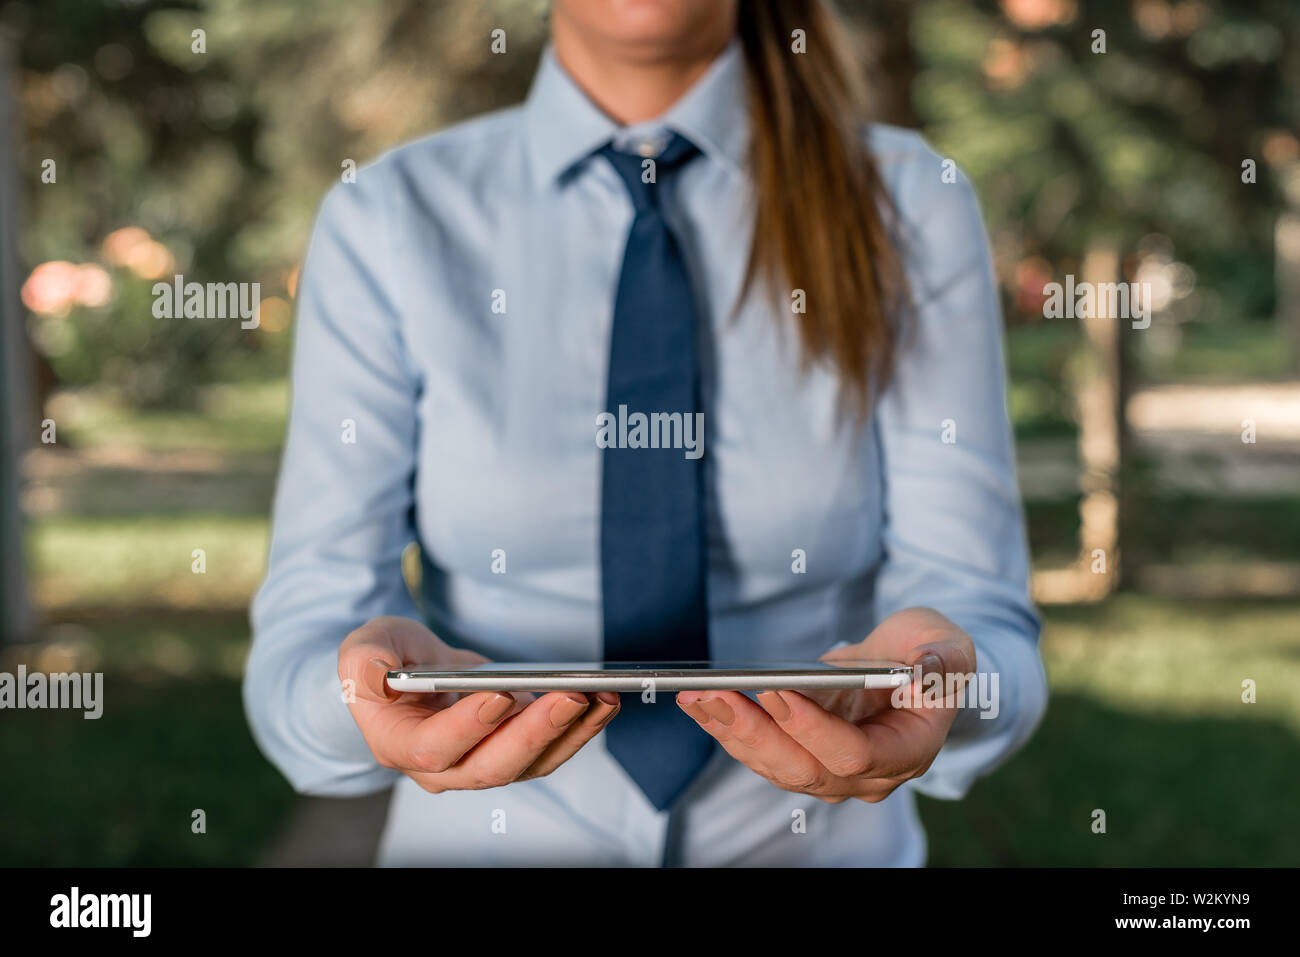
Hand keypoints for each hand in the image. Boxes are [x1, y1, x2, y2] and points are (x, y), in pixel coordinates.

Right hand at [338, 616, 619, 791]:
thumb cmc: (385, 661)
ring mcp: (480, 763)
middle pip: (493, 765)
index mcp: (398, 744)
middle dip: (535, 732)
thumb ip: (362, 662)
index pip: (435, 747)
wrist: (408, 674)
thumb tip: (375, 676)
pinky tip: (602, 701)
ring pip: (530, 763)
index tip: (499, 694)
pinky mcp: (511, 751)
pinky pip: (549, 750)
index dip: (468, 726)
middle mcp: (441, 768)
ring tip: (600, 696)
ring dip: (570, 733)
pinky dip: (579, 728)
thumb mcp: (364, 648)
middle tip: (570, 695)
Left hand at [676, 607, 975, 802]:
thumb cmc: (930, 653)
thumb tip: (925, 671)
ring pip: (775, 765)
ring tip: (696, 695)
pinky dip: (728, 728)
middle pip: (804, 768)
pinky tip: (700, 702)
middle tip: (716, 695)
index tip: (776, 691)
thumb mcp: (948, 645)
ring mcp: (832, 772)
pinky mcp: (804, 758)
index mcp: (908, 750)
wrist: (910, 666)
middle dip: (756, 732)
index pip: (855, 754)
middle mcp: (868, 775)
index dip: (813, 728)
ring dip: (731, 731)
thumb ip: (942, 660)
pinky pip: (761, 752)